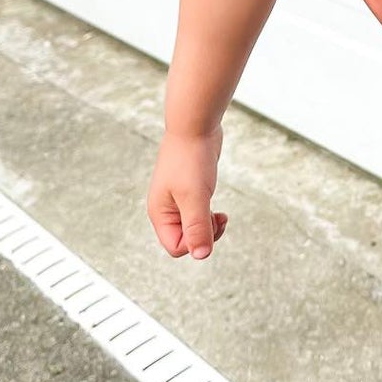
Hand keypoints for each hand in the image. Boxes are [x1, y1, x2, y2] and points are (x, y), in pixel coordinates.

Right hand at [147, 127, 228, 260]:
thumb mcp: (195, 197)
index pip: (176, 247)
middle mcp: (166, 209)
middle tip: (219, 219)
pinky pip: (198, 214)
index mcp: (160, 214)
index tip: (210, 222)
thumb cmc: (191, 159)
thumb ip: (197, 227)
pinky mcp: (190, 190)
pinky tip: (218, 208)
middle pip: (185, 240)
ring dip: (209, 226)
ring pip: (193, 227)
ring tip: (221, 215)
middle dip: (205, 235)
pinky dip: (210, 215)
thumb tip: (201, 255)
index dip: (195, 243)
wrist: (194, 126)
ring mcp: (177, 200)